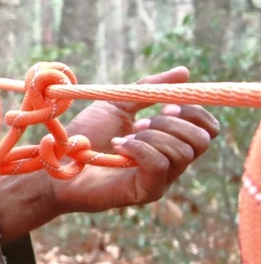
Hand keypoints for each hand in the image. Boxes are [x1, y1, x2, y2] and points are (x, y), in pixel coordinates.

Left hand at [54, 66, 220, 213]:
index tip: (166, 105)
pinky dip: (140, 148)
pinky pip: (160, 166)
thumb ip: (149, 89)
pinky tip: (118, 146)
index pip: (206, 129)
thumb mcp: (117, 103)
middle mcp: (171, 162)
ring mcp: (160, 179)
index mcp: (169, 140)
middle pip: (201, 140)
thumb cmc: (85, 134)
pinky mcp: (146, 191)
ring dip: (152, 136)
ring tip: (124, 136)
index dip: (194, 113)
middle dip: (174, 124)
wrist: (57, 160)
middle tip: (143, 121)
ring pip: (182, 152)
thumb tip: (185, 72)